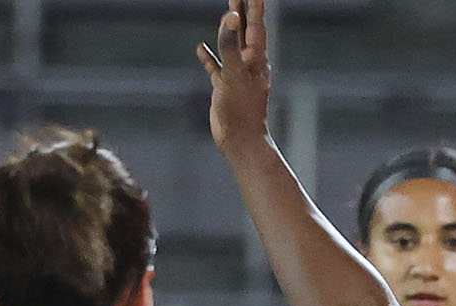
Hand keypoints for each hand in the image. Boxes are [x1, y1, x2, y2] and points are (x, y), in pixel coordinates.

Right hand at [196, 0, 273, 157]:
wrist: (241, 142)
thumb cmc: (241, 110)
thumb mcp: (234, 73)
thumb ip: (231, 44)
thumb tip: (231, 16)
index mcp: (255, 57)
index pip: (255, 23)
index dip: (253, 4)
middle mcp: (249, 63)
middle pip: (246, 29)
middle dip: (243, 9)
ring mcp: (236, 74)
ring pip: (232, 44)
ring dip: (229, 28)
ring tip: (228, 10)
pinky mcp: (224, 87)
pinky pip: (216, 66)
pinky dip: (209, 56)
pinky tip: (200, 48)